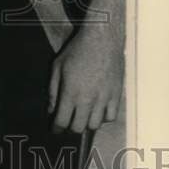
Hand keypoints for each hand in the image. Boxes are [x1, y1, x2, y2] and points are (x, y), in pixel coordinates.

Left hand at [49, 0, 124, 133]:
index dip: (57, 128)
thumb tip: (51, 109)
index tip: (55, 129)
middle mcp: (88, 99)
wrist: (102, 39)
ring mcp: (104, 98)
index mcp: (71, 92)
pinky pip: (111, 116)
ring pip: (95, 125)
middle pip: (78, 127)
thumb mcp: (57, 66)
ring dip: (86, 124)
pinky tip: (98, 111)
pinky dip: (103, 118)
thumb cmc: (77, 50)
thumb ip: (53, 90)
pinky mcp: (116, 95)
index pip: (62, 121)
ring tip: (82, 116)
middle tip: (68, 122)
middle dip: (70, 127)